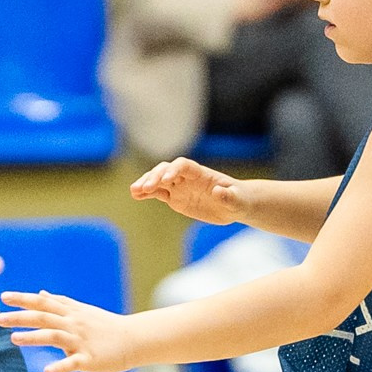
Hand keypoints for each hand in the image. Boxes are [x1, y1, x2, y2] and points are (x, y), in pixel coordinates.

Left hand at [0, 289, 139, 371]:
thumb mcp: (82, 310)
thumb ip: (60, 302)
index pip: (43, 302)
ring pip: (54, 336)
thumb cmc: (105, 325)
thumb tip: (41, 293)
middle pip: (44, 317)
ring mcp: (81, 341)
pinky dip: (60, 367)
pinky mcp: (90, 358)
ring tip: (13, 339)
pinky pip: (73, 362)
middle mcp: (73, 324)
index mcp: (70, 312)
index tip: (3, 296)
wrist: (134, 339)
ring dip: (33, 337)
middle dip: (20, 317)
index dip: (24, 298)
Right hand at [130, 157, 247, 224]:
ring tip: (134, 191)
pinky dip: (146, 193)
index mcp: (201, 173)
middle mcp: (186, 177)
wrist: (233, 205)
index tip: (166, 181)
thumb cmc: (238, 200)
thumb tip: (218, 192)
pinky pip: (157, 193)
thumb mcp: (237, 200)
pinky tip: (135, 196)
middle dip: (155, 177)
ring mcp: (178, 186)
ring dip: (145, 183)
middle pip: (166, 170)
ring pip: (157, 179)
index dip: (173, 170)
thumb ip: (228, 196)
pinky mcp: (174, 197)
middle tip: (145, 188)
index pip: (183, 166)